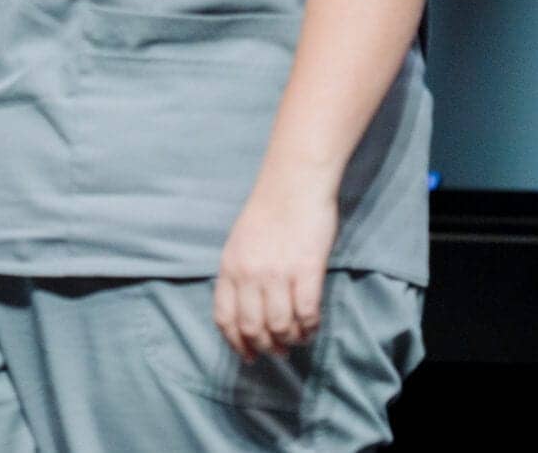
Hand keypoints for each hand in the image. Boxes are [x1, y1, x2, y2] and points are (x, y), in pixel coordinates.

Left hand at [213, 177, 338, 360]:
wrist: (294, 183)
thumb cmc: (269, 210)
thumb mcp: (239, 242)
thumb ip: (239, 274)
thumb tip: (246, 310)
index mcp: (229, 266)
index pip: (225, 318)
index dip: (236, 343)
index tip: (248, 356)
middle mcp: (249, 274)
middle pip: (252, 328)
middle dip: (266, 348)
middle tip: (279, 352)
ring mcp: (278, 273)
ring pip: (281, 326)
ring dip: (291, 340)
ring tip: (298, 339)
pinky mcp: (306, 270)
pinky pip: (307, 313)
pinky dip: (310, 327)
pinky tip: (312, 326)